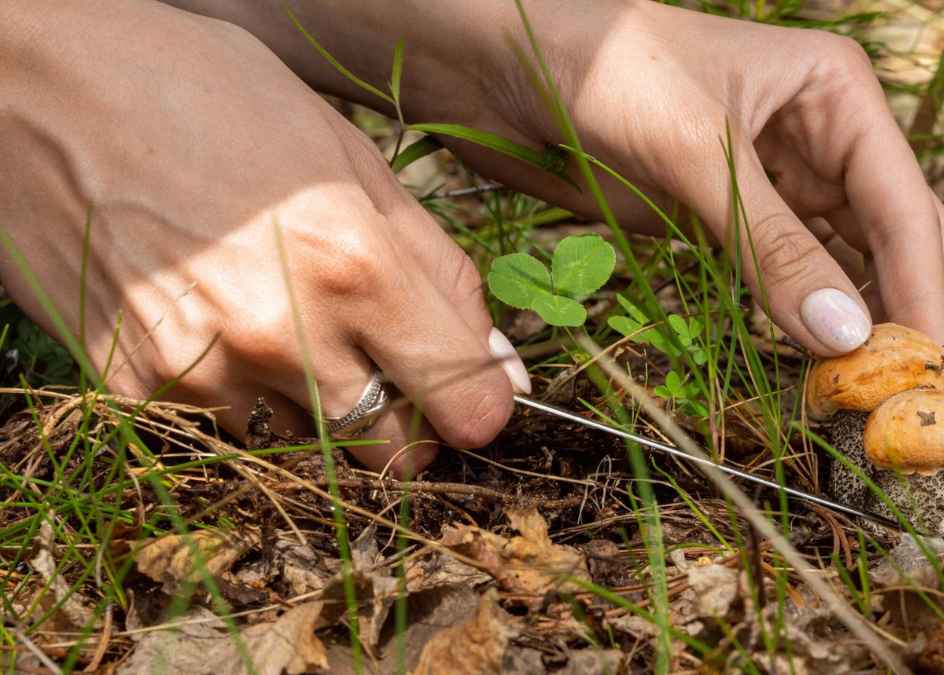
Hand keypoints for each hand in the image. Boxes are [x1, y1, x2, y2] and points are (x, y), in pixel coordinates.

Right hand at [0, 2, 528, 475]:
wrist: (34, 85)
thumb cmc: (203, 95)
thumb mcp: (349, 155)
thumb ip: (438, 268)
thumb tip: (500, 364)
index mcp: (356, 263)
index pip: (468, 406)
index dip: (479, 406)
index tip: (469, 394)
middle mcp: (285, 334)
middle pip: (394, 453)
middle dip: (404, 421)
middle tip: (380, 365)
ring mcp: (203, 371)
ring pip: (308, 447)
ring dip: (316, 407)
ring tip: (276, 318)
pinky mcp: (133, 390)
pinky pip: (224, 432)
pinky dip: (239, 397)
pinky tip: (214, 323)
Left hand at [430, 3, 943, 361]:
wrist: (502, 67)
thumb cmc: (598, 69)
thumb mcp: (696, 151)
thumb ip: (772, 244)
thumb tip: (847, 337)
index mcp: (836, 93)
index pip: (906, 206)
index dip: (923, 294)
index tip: (932, 373)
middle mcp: (821, 137)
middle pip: (896, 239)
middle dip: (903, 312)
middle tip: (901, 402)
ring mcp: (777, 183)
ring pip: (847, 266)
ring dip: (856, 327)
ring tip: (862, 400)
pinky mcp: (730, 220)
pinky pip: (788, 279)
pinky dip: (803, 322)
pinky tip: (810, 367)